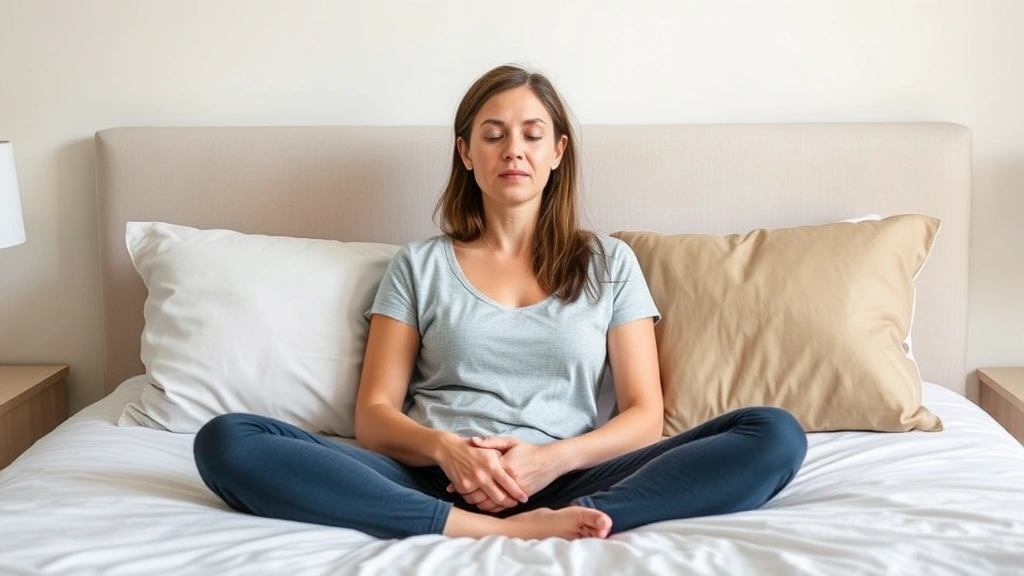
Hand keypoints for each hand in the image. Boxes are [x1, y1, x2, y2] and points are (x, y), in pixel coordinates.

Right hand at [436, 435, 528, 510]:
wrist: (448, 448)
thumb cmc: (473, 447)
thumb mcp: (490, 447)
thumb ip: (503, 457)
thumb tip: (514, 469)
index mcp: (492, 464)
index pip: (508, 483)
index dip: (517, 493)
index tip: (524, 498)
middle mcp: (482, 475)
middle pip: (499, 497)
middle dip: (509, 503)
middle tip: (514, 503)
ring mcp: (471, 482)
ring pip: (486, 502)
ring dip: (495, 505)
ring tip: (502, 504)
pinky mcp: (462, 487)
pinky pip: (474, 499)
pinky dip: (480, 501)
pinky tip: (486, 500)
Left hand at [447, 437, 563, 512]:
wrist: (550, 461)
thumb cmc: (528, 450)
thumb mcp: (510, 442)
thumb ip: (490, 442)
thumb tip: (472, 440)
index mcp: (501, 464)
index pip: (477, 476)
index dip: (463, 482)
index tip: (453, 484)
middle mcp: (507, 479)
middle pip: (482, 493)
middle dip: (468, 496)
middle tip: (459, 495)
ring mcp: (514, 490)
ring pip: (491, 503)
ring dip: (479, 504)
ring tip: (469, 500)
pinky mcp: (521, 497)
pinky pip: (503, 507)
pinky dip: (492, 508)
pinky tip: (485, 505)